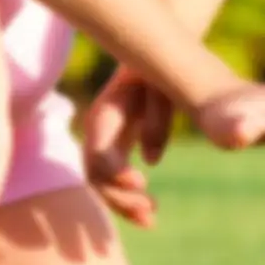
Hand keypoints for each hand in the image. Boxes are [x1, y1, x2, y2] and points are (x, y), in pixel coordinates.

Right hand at [82, 67, 175, 228]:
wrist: (164, 45)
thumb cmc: (168, 62)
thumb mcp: (167, 83)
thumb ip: (159, 114)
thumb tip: (152, 159)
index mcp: (106, 111)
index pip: (97, 154)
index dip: (115, 175)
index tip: (143, 182)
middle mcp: (99, 129)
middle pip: (96, 177)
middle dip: (120, 199)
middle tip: (151, 211)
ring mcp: (106, 140)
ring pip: (103, 186)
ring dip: (124, 206)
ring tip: (152, 219)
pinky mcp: (118, 148)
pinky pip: (114, 183)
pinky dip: (129, 201)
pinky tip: (151, 215)